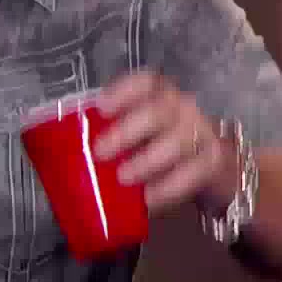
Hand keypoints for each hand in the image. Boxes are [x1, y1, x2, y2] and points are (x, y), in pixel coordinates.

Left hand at [92, 70, 238, 213]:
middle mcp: (182, 108)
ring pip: (178, 141)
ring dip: (148, 160)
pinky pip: (194, 172)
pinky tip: (149, 199)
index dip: (123, 91)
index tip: (101, 108)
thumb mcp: (136, 136)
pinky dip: (169, 187)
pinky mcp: (214, 161)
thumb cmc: (159, 148)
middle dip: (127, 131)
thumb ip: (110, 135)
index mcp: (159, 96)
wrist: (211, 171)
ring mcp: (202, 133)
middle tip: (101, 153)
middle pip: (158, 111)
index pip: (146, 82)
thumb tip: (66, 151)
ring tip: (123, 178)